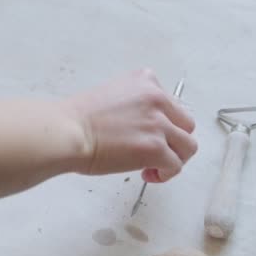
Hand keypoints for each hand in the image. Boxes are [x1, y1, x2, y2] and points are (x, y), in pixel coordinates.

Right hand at [67, 69, 196, 181]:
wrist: (67, 131)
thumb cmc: (78, 119)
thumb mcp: (112, 95)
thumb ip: (136, 104)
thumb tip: (144, 127)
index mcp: (146, 80)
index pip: (172, 104)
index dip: (164, 124)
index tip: (148, 134)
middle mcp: (156, 98)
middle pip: (186, 124)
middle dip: (174, 141)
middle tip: (156, 153)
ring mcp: (158, 123)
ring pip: (188, 146)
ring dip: (175, 158)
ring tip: (154, 166)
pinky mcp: (155, 148)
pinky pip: (175, 165)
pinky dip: (166, 174)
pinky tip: (148, 174)